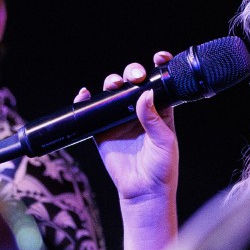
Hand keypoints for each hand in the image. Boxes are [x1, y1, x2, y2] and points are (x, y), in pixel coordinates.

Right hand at [78, 53, 178, 205]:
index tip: (160, 57)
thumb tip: (144, 94)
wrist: (143, 191)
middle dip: (131, 72)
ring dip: (111, 82)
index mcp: (160, 110)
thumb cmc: (162, 168)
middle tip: (134, 77)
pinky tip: (85, 94)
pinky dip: (86, 100)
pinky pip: (92, 111)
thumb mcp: (164, 141)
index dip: (158, 67)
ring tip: (114, 84)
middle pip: (132, 82)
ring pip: (112, 92)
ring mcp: (119, 119)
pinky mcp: (102, 130)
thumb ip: (154, 119)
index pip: (158, 82)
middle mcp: (139, 111)